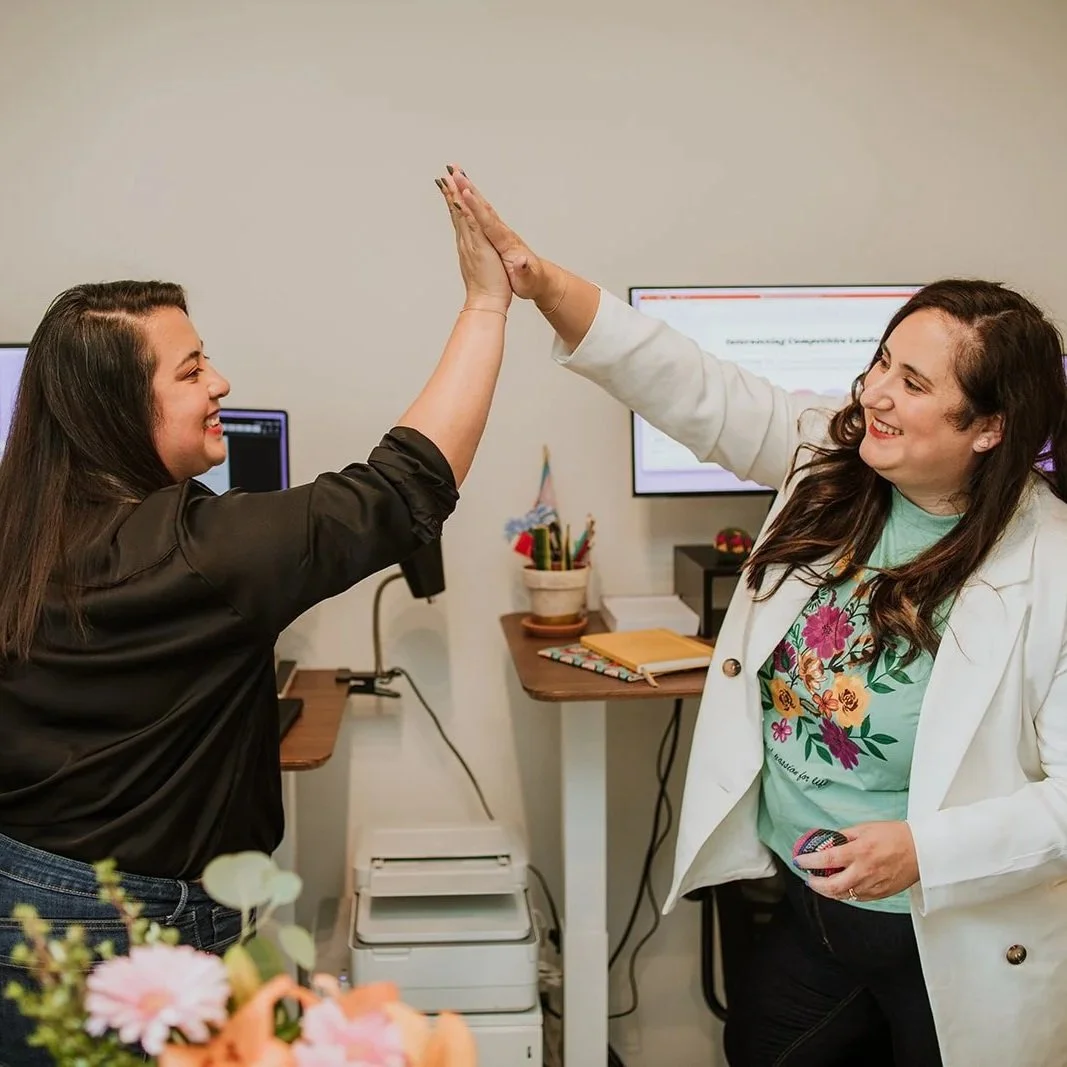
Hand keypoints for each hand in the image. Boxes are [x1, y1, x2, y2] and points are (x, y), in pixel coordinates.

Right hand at [447, 165, 558, 305]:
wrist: (539, 279)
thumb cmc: (531, 282)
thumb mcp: (528, 280)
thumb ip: (524, 271)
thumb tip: (522, 263)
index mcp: (506, 243)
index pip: (488, 222)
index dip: (477, 208)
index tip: (466, 193)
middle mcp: (502, 232)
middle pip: (483, 207)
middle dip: (468, 189)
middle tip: (455, 171)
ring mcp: (498, 231)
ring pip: (480, 206)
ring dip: (467, 189)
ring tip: (455, 172)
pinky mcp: (494, 233)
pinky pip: (479, 213)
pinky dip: (469, 201)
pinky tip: (461, 192)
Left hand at [793, 821, 918, 901]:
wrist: (923, 851)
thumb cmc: (896, 836)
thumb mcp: (866, 828)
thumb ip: (845, 836)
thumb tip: (829, 840)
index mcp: (859, 852)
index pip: (827, 859)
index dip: (809, 861)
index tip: (800, 860)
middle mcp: (864, 871)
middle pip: (832, 886)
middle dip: (815, 884)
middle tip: (809, 877)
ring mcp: (873, 885)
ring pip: (843, 895)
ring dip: (828, 891)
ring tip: (822, 883)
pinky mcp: (880, 894)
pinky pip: (857, 898)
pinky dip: (845, 894)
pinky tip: (841, 886)